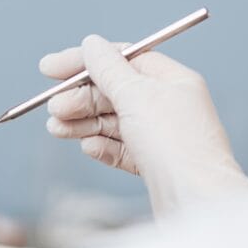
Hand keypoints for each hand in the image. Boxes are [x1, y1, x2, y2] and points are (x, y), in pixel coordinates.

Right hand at [40, 34, 247, 215]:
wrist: (197, 202)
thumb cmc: (176, 146)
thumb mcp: (137, 96)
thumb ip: (109, 70)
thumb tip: (92, 44)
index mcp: (172, 81)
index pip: (122, 59)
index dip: (84, 62)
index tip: (49, 69)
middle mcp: (168, 106)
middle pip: (114, 92)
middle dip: (80, 99)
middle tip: (54, 108)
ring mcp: (161, 137)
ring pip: (113, 122)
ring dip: (82, 122)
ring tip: (56, 129)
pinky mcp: (153, 165)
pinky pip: (120, 149)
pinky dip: (101, 146)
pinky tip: (87, 147)